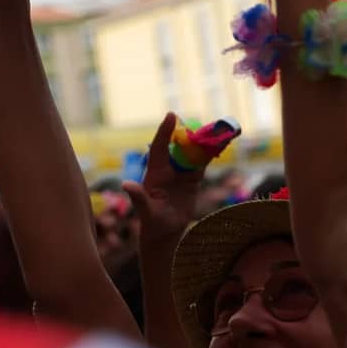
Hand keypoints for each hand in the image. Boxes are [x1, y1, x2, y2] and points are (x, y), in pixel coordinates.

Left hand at [122, 113, 204, 243]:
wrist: (166, 232)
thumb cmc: (151, 223)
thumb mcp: (146, 212)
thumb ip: (138, 198)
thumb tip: (126, 185)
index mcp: (155, 171)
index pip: (159, 146)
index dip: (165, 131)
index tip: (171, 115)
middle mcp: (168, 168)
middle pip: (178, 145)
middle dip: (188, 132)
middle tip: (201, 121)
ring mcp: (181, 172)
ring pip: (192, 152)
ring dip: (203, 141)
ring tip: (216, 129)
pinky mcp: (193, 179)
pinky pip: (202, 163)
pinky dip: (211, 153)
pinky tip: (220, 143)